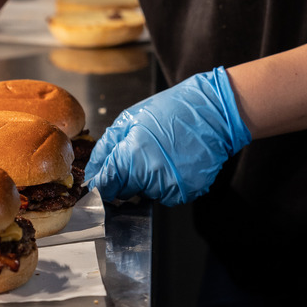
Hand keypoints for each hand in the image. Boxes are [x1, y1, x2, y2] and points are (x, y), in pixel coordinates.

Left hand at [85, 67, 251, 205]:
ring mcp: (169, 186)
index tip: (105, 178)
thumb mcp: (129, 120)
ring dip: (147, 181)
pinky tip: (175, 163)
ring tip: (162, 155)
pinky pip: (166, 196)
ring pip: (145, 194)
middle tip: (140, 155)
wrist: (214, 112)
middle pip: (124, 193)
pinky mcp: (186, 192)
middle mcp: (149, 176)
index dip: (103, 182)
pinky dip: (167, 184)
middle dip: (126, 179)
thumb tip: (92, 172)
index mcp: (130, 156)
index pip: (106, 185)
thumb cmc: (172, 109)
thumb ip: (106, 149)